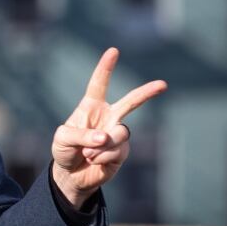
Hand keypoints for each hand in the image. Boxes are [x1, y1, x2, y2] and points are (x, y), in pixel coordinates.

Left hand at [51, 47, 166, 208]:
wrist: (70, 174)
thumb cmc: (64, 150)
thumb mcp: (63, 138)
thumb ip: (82, 134)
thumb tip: (106, 137)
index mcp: (91, 106)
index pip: (99, 83)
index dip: (106, 67)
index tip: (113, 51)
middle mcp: (108, 117)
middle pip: (130, 102)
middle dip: (147, 93)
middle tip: (163, 85)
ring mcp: (116, 134)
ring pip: (121, 133)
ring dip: (102, 145)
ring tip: (88, 152)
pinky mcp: (122, 152)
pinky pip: (117, 151)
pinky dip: (102, 157)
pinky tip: (94, 160)